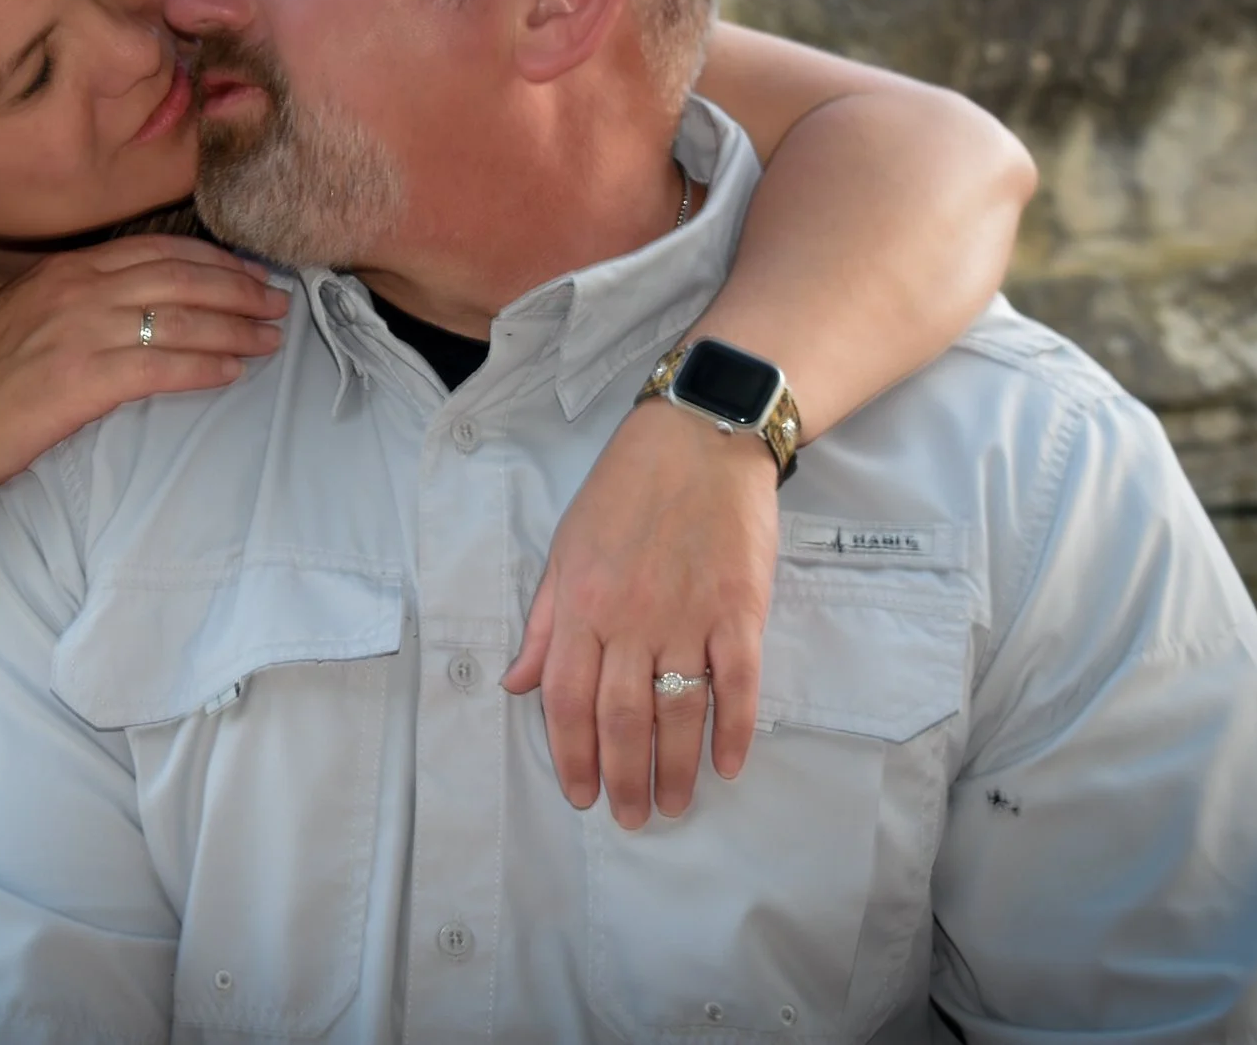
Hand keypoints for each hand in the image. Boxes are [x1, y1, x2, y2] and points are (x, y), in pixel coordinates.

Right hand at [0, 235, 287, 488]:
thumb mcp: (23, 314)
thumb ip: (75, 298)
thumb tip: (129, 300)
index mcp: (65, 270)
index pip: (157, 250)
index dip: (212, 259)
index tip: (248, 271)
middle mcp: (78, 290)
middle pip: (181, 277)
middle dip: (239, 287)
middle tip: (278, 301)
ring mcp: (82, 332)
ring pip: (181, 318)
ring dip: (235, 327)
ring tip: (270, 338)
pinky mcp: (86, 380)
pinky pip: (162, 366)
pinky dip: (204, 366)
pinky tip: (231, 371)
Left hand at [502, 398, 779, 827]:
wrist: (699, 438)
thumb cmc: (625, 490)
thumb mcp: (566, 547)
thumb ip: (544, 623)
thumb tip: (517, 684)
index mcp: (582, 605)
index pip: (567, 700)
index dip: (570, 755)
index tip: (580, 794)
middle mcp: (631, 619)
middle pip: (620, 719)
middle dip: (622, 778)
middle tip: (629, 818)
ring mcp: (688, 616)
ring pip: (676, 711)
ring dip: (673, 768)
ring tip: (672, 805)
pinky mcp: (739, 609)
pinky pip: (736, 683)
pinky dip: (732, 730)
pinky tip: (725, 764)